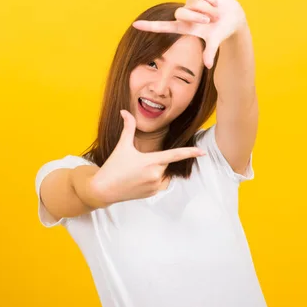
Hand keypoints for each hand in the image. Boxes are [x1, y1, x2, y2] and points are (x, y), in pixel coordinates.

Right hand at [90, 110, 205, 203]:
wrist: (103, 189)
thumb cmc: (113, 166)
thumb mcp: (122, 146)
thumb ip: (127, 127)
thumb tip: (124, 111)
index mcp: (151, 161)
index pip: (175, 155)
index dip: (190, 152)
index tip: (202, 152)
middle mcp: (155, 175)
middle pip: (164, 163)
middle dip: (155, 160)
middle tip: (137, 163)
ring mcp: (154, 186)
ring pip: (162, 173)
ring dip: (154, 170)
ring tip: (135, 173)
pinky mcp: (152, 194)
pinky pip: (158, 183)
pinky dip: (151, 180)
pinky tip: (136, 180)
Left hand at [132, 0, 246, 68]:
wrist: (234, 17)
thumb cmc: (222, 31)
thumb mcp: (215, 41)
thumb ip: (209, 52)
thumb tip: (208, 66)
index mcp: (184, 27)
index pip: (163, 27)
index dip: (149, 26)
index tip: (134, 25)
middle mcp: (184, 14)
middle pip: (181, 13)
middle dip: (198, 16)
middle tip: (210, 20)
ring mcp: (190, 2)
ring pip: (195, 3)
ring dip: (209, 9)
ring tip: (216, 13)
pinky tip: (216, 3)